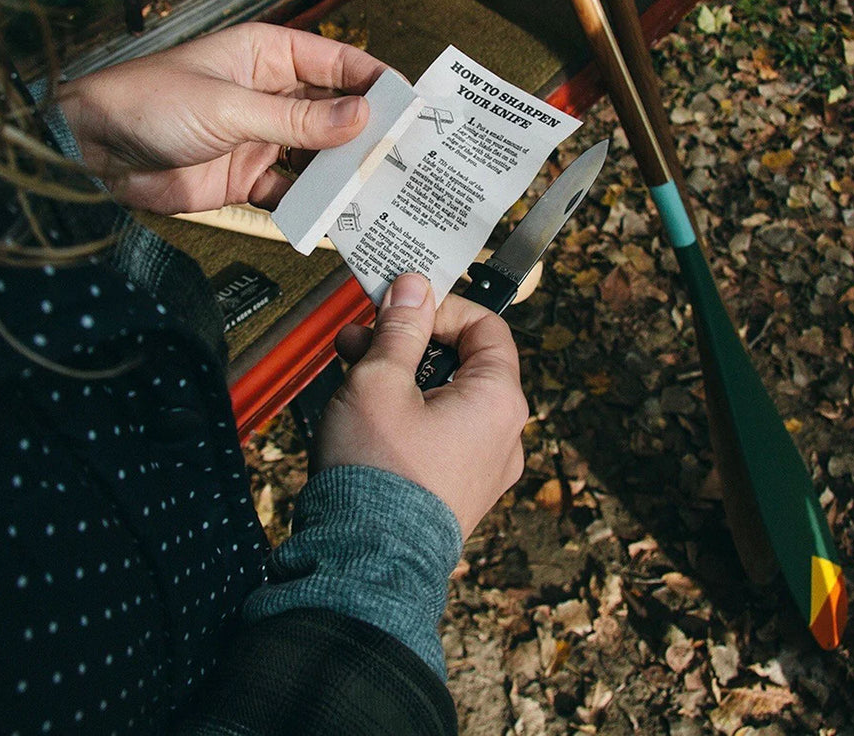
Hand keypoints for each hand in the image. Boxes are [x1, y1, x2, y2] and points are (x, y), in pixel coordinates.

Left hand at [56, 23, 386, 213]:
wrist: (91, 151)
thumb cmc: (148, 103)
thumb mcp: (230, 106)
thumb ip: (297, 118)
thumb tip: (360, 116)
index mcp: (267, 56)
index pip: (337, 61)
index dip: (375, 80)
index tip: (410, 103)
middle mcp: (270, 93)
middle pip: (333, 109)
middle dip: (367, 130)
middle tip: (407, 151)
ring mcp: (259, 136)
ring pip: (317, 152)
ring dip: (344, 169)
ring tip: (382, 186)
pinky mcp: (244, 176)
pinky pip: (289, 190)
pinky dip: (310, 203)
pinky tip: (334, 214)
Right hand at [315, 273, 528, 538]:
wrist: (364, 565)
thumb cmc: (377, 474)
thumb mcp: (380, 381)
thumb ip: (400, 329)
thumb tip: (413, 288)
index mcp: (498, 401)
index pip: (487, 327)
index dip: (442, 308)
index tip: (402, 305)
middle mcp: (502, 435)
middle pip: (463, 362)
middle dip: (410, 341)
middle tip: (364, 334)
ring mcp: (482, 467)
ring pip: (446, 398)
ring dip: (401, 375)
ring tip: (351, 368)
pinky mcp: (457, 490)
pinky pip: (440, 433)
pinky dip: (408, 412)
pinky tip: (365, 409)